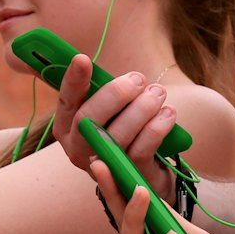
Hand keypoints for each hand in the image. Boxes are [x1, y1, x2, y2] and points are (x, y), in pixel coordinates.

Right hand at [51, 56, 174, 200]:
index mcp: (67, 127)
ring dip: (142, 108)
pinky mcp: (128, 174)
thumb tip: (122, 74)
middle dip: (116, 94)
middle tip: (139, 79)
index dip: (73, 81)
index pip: (66, 100)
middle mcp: (77, 148)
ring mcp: (102, 165)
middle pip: (88, 118)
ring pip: (118, 134)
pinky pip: (142, 148)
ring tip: (158, 93)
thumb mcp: (110, 111)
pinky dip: (157, 126)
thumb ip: (108, 94)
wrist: (142, 174)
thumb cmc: (123, 130)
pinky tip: (168, 113)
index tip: (82, 59)